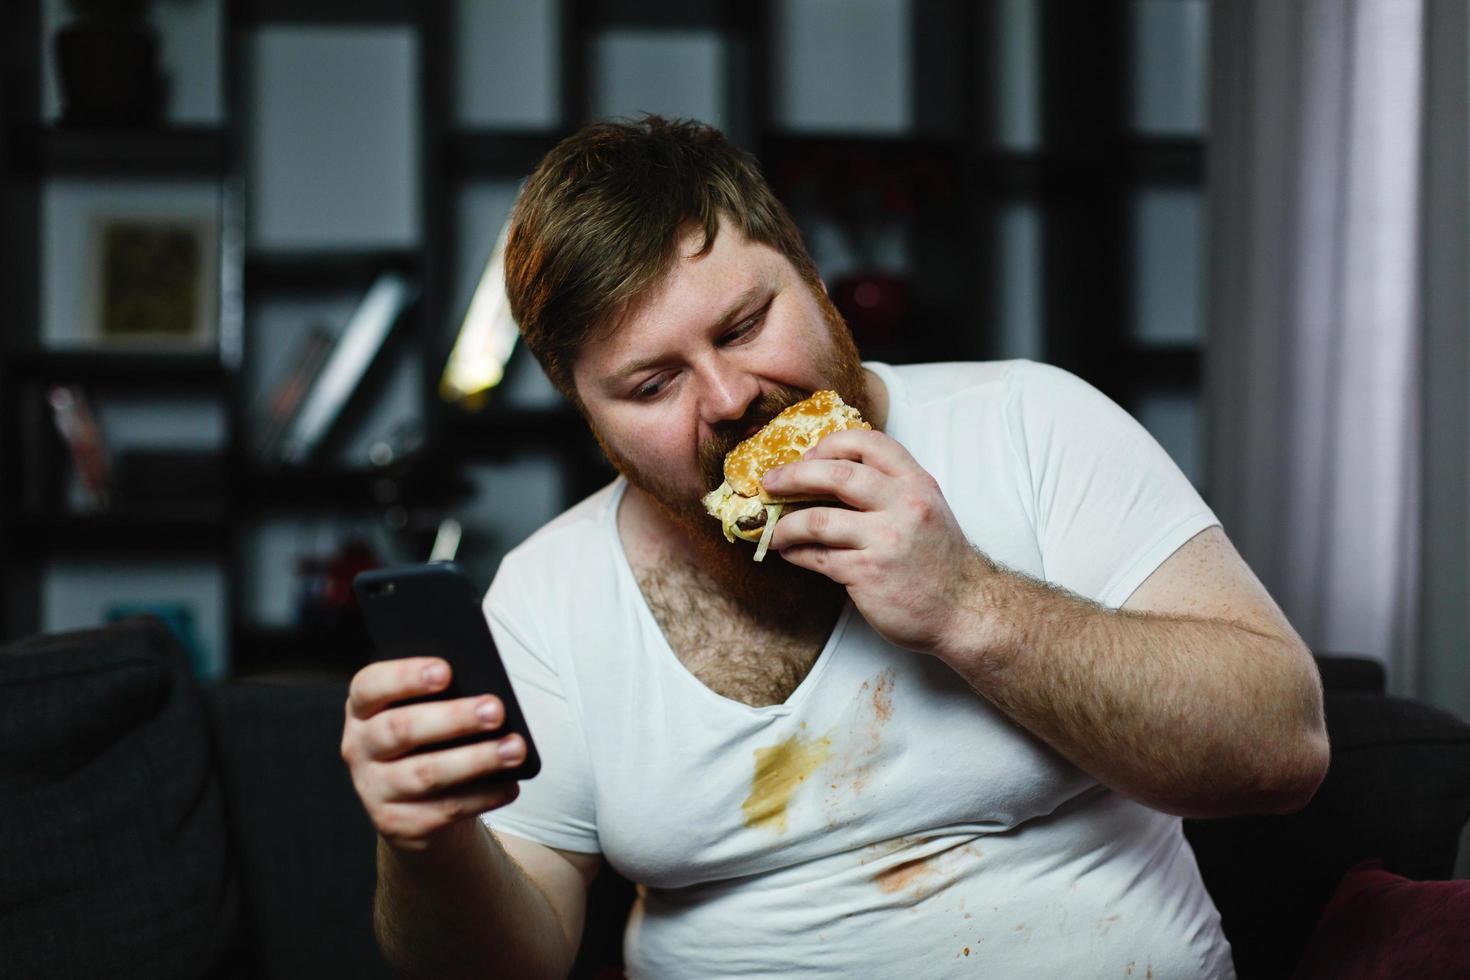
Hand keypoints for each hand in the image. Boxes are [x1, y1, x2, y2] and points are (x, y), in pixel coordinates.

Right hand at [341, 657, 524, 852]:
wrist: (415, 809)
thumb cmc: (427, 744)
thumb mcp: (423, 715)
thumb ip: (442, 699)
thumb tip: (484, 693)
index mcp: (363, 710)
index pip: (370, 686)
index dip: (406, 676)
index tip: (446, 670)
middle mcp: (359, 748)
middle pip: (402, 729)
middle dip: (454, 718)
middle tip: (496, 709)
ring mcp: (374, 789)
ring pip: (426, 773)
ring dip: (477, 760)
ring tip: (515, 749)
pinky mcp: (397, 824)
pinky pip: (445, 809)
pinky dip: (482, 795)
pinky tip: (509, 784)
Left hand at [761, 429, 992, 657]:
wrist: (965, 609)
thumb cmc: (939, 560)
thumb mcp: (927, 508)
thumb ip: (891, 487)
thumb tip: (831, 474)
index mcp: (916, 483)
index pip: (868, 443)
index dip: (830, 445)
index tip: (807, 457)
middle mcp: (903, 506)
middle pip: (835, 475)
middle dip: (793, 476)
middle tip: (770, 483)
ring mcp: (885, 540)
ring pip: (818, 520)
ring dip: (785, 524)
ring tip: (773, 530)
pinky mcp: (868, 574)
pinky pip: (819, 557)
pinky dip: (797, 553)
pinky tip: (790, 553)